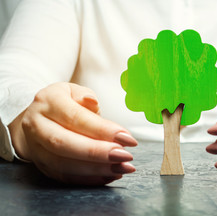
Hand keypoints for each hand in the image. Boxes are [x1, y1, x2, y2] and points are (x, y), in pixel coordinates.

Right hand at [9, 82, 137, 184]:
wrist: (37, 118)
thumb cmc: (64, 103)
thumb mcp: (74, 91)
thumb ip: (85, 97)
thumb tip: (91, 101)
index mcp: (48, 101)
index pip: (76, 117)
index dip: (102, 130)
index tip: (127, 138)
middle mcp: (37, 125)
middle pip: (64, 143)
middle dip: (98, 153)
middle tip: (124, 156)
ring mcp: (36, 148)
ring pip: (63, 165)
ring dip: (96, 169)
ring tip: (121, 168)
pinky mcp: (42, 166)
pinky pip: (64, 177)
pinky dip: (89, 179)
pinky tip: (110, 175)